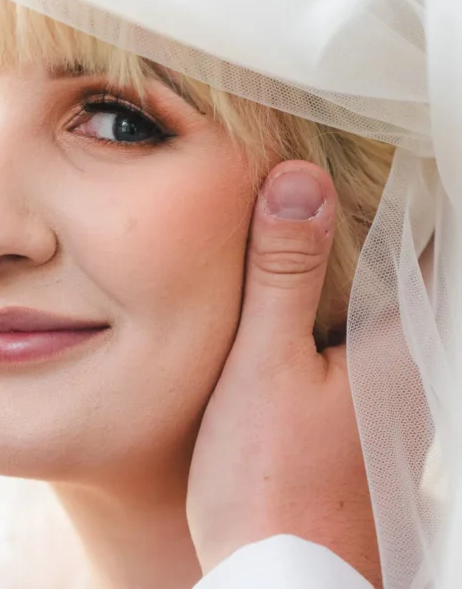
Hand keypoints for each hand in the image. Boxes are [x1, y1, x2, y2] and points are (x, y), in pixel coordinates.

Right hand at [186, 161, 380, 585]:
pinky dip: (335, 307)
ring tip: (300, 225)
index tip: (370, 145)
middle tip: (322, 175)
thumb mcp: (264, 364)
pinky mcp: (361, 426)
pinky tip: (296, 305)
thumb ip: (283, 273)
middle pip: (408, 275)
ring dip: (351, 264)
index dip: (405, 189)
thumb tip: (299, 179)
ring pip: (383, 310)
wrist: (280, 580)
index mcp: (402, 348)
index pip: (427, 244)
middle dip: (374, 222)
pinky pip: (361, 343)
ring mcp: (390, 403)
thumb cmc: (268, 481)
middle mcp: (411, 372)